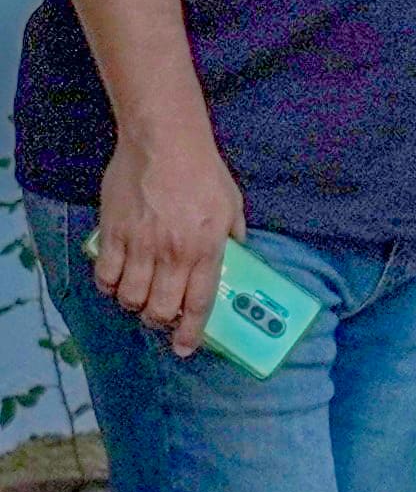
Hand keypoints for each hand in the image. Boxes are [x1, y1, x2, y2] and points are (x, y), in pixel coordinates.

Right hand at [92, 129, 242, 353]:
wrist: (164, 143)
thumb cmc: (203, 173)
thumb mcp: (233, 206)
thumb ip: (233, 237)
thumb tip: (234, 257)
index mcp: (206, 249)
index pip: (199, 303)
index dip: (191, 332)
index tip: (186, 347)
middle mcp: (172, 253)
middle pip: (160, 309)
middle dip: (160, 322)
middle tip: (161, 317)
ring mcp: (140, 244)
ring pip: (130, 297)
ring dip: (134, 305)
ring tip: (139, 298)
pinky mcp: (113, 232)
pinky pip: (105, 274)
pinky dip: (109, 286)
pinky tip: (116, 282)